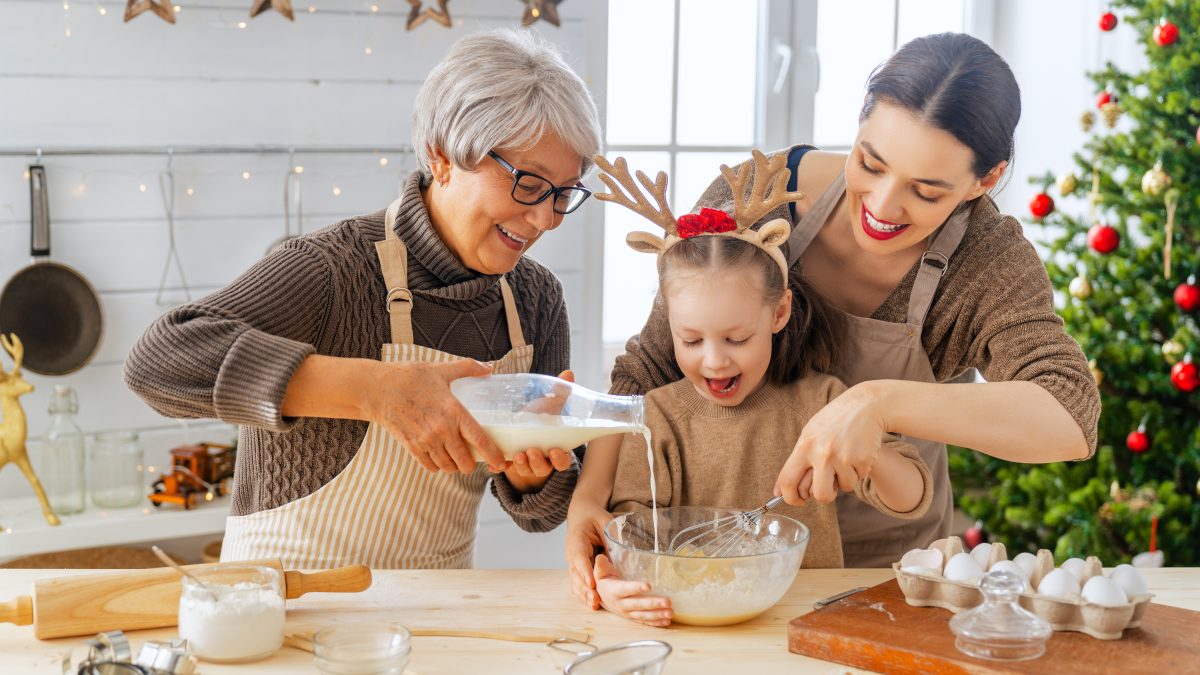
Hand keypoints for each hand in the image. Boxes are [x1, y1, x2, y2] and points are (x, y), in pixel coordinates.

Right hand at [370, 358, 505, 472]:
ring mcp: (426, 440)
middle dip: (471, 464)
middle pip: (465, 461)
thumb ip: (467, 368)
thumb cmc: (409, 377)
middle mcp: (442, 429)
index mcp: (454, 411)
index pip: (479, 439)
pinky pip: (430, 467)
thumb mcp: (441, 370)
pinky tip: (438, 458)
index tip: (501, 463)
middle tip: (472, 459)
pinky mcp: (412, 446)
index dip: (493, 454)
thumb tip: (488, 367)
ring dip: (454, 466)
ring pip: (448, 467)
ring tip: (455, 459)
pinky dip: (437, 466)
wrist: (378, 389)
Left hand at [503, 370, 577, 491]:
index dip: (560, 459)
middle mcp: (542, 460)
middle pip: (543, 469)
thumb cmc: (539, 416)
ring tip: (516, 455)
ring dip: (521, 465)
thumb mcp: (549, 406)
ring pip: (525, 471)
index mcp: (556, 448)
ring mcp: (525, 464)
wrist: (519, 425)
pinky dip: (498, 467)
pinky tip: (492, 464)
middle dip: (537, 462)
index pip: (563, 461)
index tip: (555, 450)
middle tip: (532, 451)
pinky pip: (503, 469)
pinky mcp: (507, 463)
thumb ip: (559, 392)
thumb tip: (569, 373)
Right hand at [565, 499, 611, 609]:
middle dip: (585, 588)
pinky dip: (581, 593)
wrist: (581, 514)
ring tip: (594, 605)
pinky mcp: (575, 567)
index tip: (592, 583)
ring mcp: (571, 561)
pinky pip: (576, 582)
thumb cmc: (594, 517)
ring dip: (583, 593)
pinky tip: (590, 603)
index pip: (579, 557)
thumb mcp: (605, 521)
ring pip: (574, 580)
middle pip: (575, 573)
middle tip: (595, 600)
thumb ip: (613, 536)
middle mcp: (571, 552)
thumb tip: (626, 554)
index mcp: (577, 539)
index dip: (585, 571)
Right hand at [594, 554, 672, 626]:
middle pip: (638, 605)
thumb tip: (601, 557)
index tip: (648, 585)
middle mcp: (621, 604)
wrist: (599, 598)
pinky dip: (656, 622)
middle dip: (653, 604)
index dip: (636, 588)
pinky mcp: (632, 617)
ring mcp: (627, 613)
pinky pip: (644, 621)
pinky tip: (667, 621)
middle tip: (667, 602)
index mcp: (614, 591)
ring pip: (643, 615)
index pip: (626, 589)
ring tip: (670, 612)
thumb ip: (601, 565)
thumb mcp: (599, 572)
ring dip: (658, 614)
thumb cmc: (603, 581)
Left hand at [775, 382, 883, 503]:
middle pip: (820, 495)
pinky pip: (858, 478)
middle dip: (824, 496)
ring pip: (843, 488)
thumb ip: (795, 462)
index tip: (797, 501)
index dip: (790, 497)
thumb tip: (778, 492)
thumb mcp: (809, 435)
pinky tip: (856, 453)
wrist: (864, 405)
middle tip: (827, 488)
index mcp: (805, 446)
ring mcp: (843, 457)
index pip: (788, 480)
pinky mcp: (862, 460)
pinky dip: (857, 471)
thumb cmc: (833, 421)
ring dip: (844, 480)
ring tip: (844, 460)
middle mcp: (822, 453)